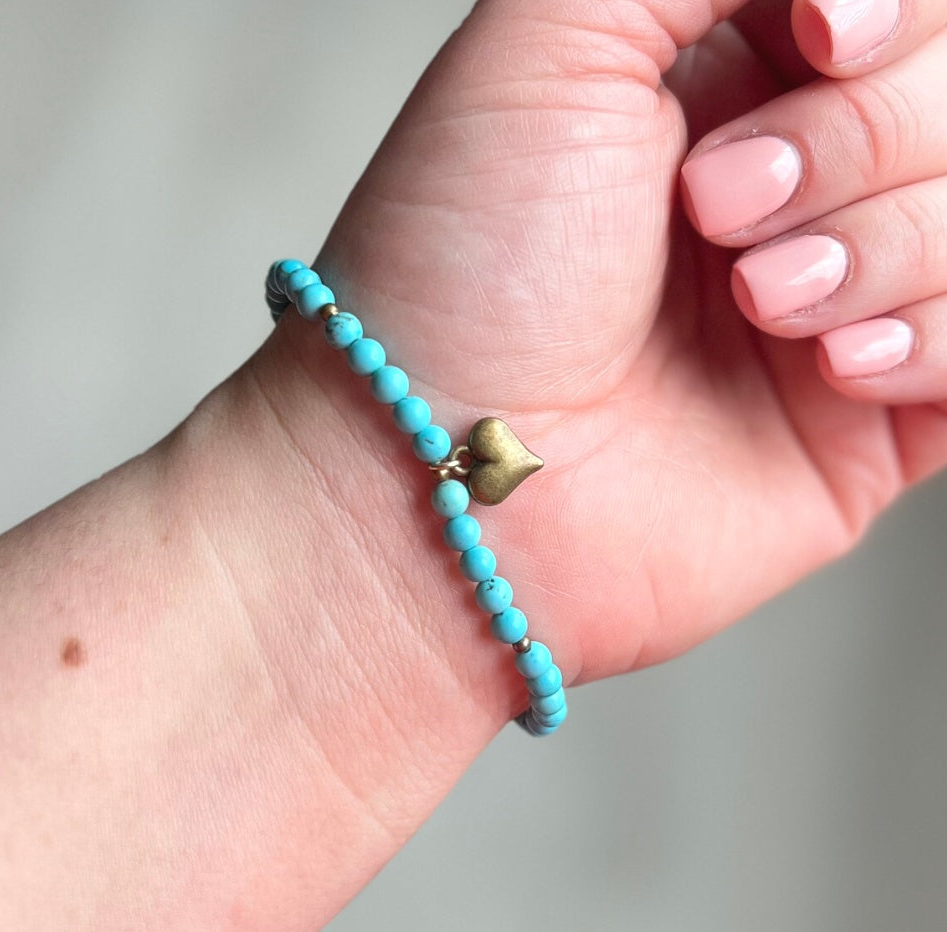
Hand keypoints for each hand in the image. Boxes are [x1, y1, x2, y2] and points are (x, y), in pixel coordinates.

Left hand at [269, 0, 946, 683]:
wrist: (448, 472)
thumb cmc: (464, 269)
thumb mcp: (547, 47)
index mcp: (717, 85)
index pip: (892, 15)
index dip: (888, 18)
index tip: (817, 34)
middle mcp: (784, 190)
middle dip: (856, 140)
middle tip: (717, 209)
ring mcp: (831, 305)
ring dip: (880, 248)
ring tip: (755, 305)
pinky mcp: (865, 421)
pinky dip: (933, 340)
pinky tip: (828, 366)